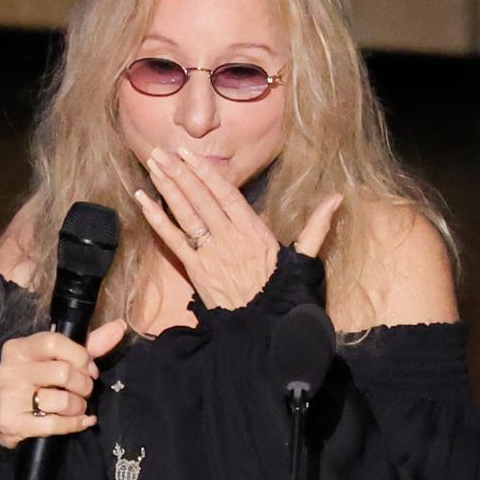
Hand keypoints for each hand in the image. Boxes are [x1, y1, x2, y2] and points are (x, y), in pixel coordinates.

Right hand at [0, 319, 127, 449]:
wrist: (8, 417)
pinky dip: (74, 424)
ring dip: (78, 407)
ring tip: (77, 407)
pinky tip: (80, 421)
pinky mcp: (11, 422)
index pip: (54, 343)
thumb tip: (120, 327)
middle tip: (84, 391)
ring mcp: (9, 396)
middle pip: (63, 373)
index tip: (90, 369)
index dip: (81, 357)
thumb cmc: (38, 383)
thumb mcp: (58, 360)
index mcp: (19, 348)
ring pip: (61, 400)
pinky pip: (54, 424)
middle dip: (84, 385)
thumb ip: (89, 345)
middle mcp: (9, 369)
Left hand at [135, 148, 343, 310]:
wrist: (265, 328)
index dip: (207, 172)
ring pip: (186, 215)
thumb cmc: (283, 293)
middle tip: (161, 150)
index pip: (227, 194)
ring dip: (167, 188)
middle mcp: (230, 238)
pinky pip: (173, 241)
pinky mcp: (196, 271)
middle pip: (201, 199)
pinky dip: (157, 220)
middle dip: (180, 173)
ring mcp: (211, 254)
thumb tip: (337, 199)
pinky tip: (142, 200)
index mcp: (255, 231)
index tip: (190, 154)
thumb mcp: (304, 258)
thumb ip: (317, 226)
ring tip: (153, 165)